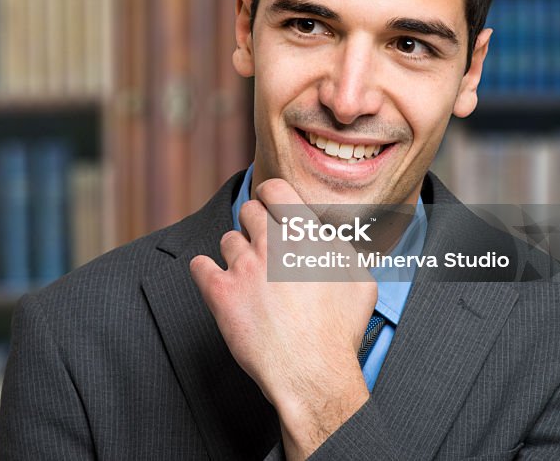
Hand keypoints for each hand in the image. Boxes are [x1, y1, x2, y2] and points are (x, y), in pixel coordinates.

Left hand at [190, 178, 377, 460]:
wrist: (311, 371)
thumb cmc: (339, 332)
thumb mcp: (360, 280)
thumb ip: (339, 249)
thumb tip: (328, 238)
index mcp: (305, 233)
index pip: (275, 189)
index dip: (270, 196)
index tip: (269, 205)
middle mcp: (272, 242)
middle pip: (249, 212)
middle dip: (255, 227)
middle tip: (263, 248)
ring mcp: (244, 266)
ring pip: (227, 240)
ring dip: (236, 253)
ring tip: (249, 276)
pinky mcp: (220, 292)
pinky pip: (199, 266)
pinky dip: (206, 272)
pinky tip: (216, 282)